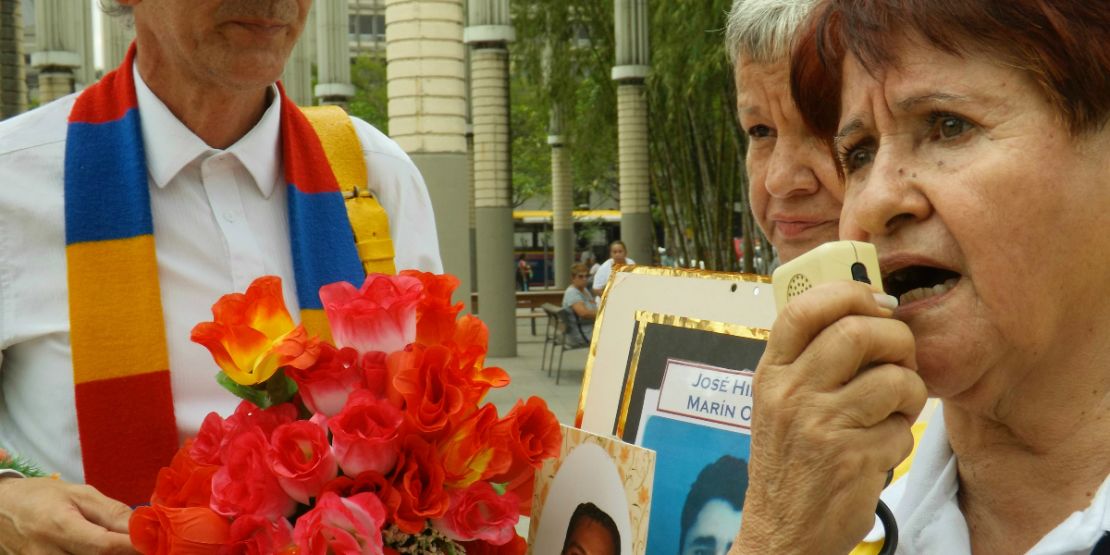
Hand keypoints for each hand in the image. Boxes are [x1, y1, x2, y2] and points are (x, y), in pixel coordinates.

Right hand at [0, 477, 137, 553]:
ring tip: (124, 546)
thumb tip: (143, 524)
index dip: (134, 547)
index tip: (158, 544)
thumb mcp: (79, 494)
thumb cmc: (41, 497)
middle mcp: (47, 554)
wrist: (1, 509)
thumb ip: (112, 511)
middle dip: (125, 554)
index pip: (104, 545)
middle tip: (147, 545)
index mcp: (58, 527)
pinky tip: (106, 551)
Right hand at [732, 282, 927, 554]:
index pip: (804, 308)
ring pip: (894, 379)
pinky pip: (902, 429)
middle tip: (901, 358)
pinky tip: (880, 448)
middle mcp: (790, 394)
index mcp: (771, 374)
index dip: (850, 293)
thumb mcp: (778, 402)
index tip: (877, 302)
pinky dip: (902, 437)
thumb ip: (807, 358)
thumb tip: (863, 308)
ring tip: (894, 408)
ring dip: (909, 392)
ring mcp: (820, 427)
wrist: (782, 532)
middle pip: (858, 332)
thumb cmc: (789, 462)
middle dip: (897, 340)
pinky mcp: (853, 460)